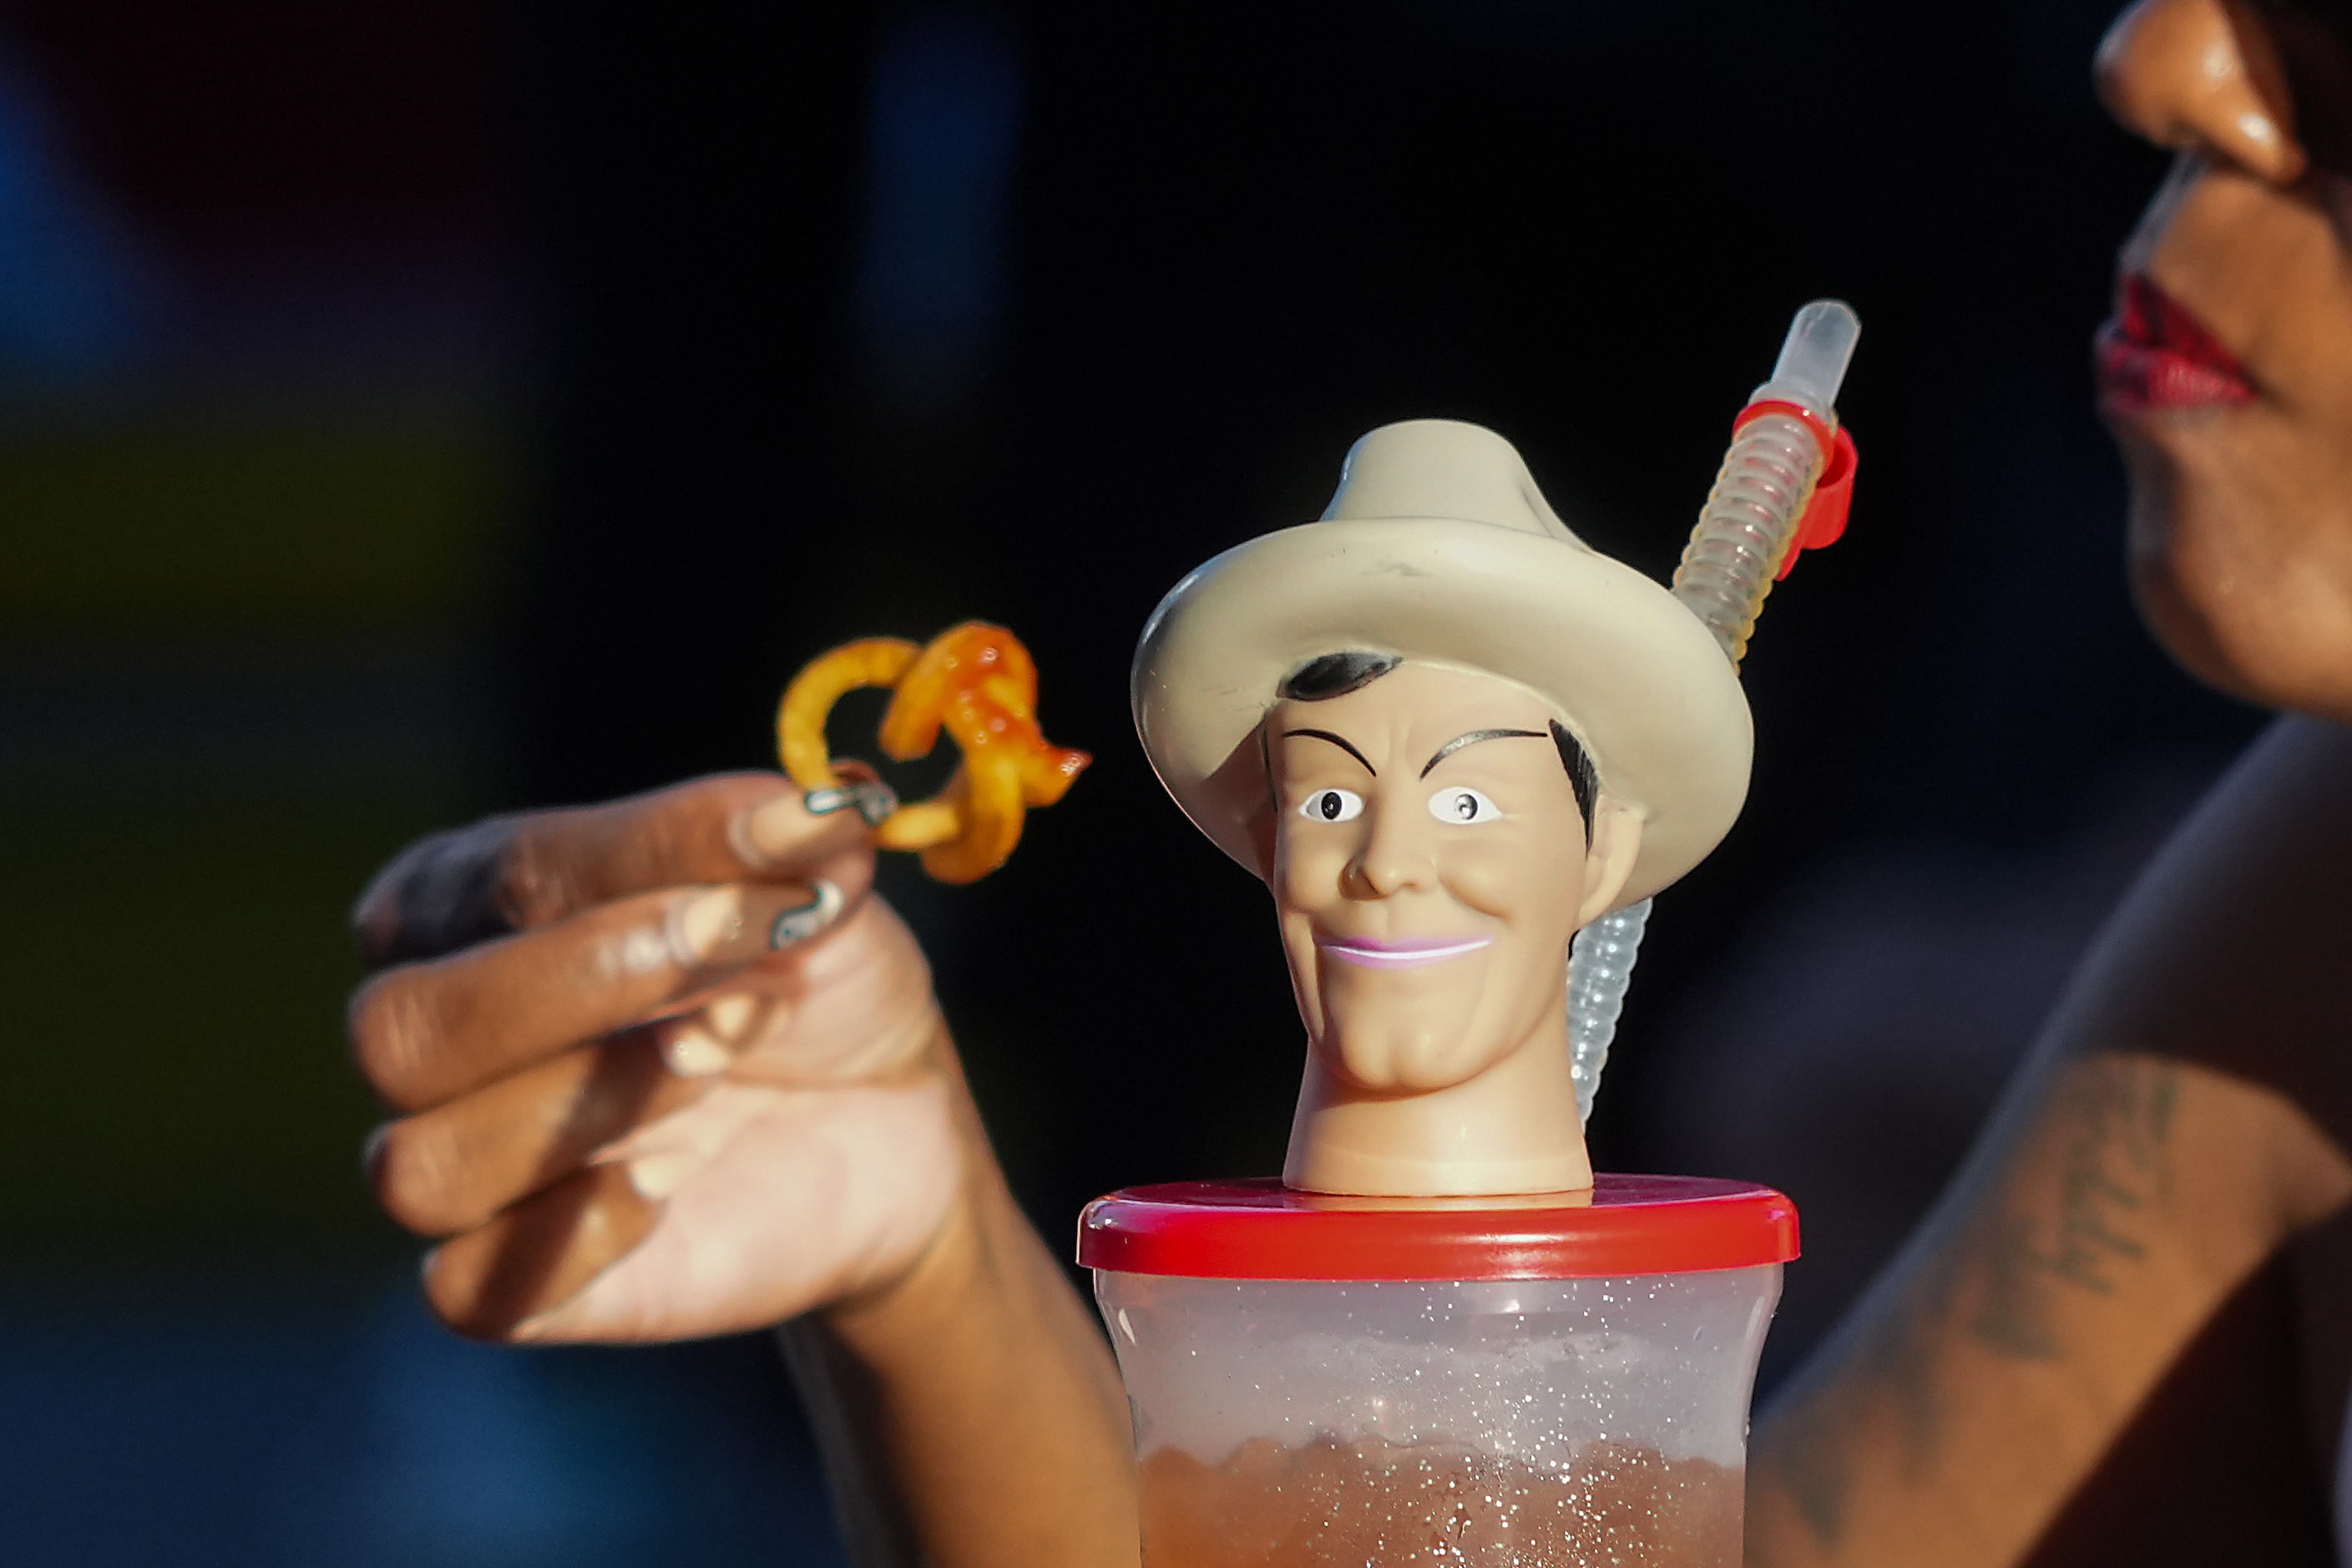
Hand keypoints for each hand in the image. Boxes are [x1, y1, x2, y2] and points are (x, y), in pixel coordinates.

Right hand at [348, 771, 967, 1342]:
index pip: (501, 875)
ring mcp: (469, 1166)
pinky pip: (468, 1289)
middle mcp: (433, 1033)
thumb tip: (809, 812)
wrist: (887, 1113)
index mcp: (466, 900)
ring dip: (586, 1108)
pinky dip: (565, 1235)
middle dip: (586, 988)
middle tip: (742, 975)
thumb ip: (791, 847)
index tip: (786, 852)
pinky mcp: (518, 1284)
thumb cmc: (813, 972)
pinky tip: (670, 1182)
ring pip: (421, 1169)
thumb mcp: (818, 889)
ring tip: (718, 1063)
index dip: (643, 862)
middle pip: (402, 1032)